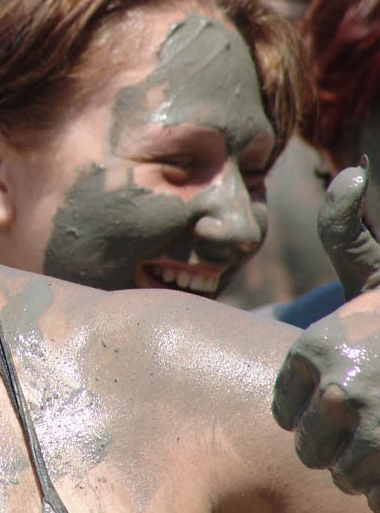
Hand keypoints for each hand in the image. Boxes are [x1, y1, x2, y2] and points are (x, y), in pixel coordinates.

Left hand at [273, 157, 379, 508]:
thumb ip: (347, 230)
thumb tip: (353, 173)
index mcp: (320, 348)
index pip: (284, 407)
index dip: (311, 403)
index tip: (345, 388)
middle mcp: (342, 394)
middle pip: (308, 446)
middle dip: (335, 437)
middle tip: (372, 414)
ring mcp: (377, 439)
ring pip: (342, 475)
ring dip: (364, 465)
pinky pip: (375, 496)